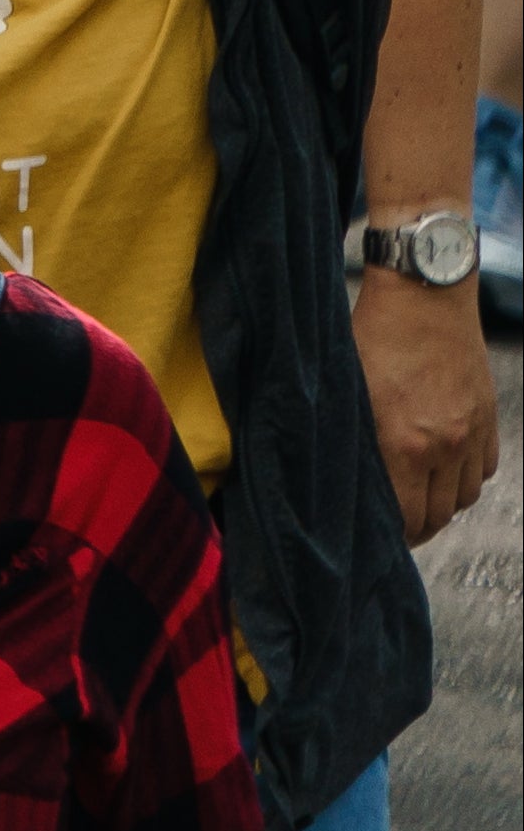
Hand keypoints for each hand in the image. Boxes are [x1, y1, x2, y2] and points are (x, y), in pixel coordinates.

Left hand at [357, 267, 499, 541]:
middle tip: (396, 528)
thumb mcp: (347, 387)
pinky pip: (484, 469)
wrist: (425, 294)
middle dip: (415, 527)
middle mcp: (443, 446)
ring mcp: (471, 433)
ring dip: (442, 505)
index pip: (405, 516)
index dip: (391, 534)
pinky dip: (466, 478)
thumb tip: (342, 476)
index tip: (376, 537)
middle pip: (438, 515)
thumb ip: (352, 437)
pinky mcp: (487, 417)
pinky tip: (444, 471)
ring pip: (464, 497)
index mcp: (403, 443)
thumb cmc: (373, 332)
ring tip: (418, 502)